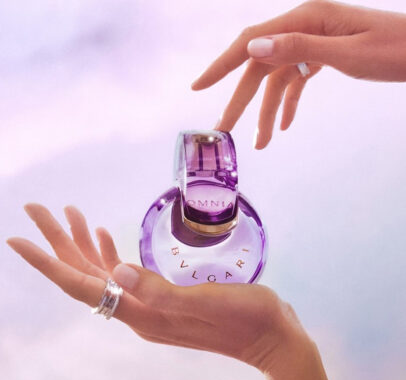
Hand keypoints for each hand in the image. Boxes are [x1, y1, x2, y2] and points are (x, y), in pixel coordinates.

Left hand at [7, 203, 335, 379]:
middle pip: (85, 275)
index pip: (82, 285)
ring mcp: (151, 304)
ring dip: (82, 244)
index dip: (48, 262)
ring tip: (68, 215)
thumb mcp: (206, 302)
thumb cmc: (246, 318)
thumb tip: (116, 271)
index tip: (18, 238)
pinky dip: (110, 253)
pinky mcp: (165, 297)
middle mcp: (139, 310)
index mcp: (143, 313)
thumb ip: (159, 292)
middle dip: (58, 242)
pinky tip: (105, 237)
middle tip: (38, 210)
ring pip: (103, 272)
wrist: (271, 337)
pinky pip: (126, 273)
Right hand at [192, 0, 405, 148]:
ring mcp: (312, 44)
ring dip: (268, 112)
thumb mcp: (346, 51)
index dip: (221, 66)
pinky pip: (296, 82)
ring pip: (278, 81)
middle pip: (260, 68)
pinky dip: (289, 104)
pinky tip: (286, 125)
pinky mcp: (322, 58)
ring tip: (261, 143)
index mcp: (306, 19)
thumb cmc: (395, 50)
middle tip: (224, 129)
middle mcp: (303, 29)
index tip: (199, 86)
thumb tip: (253, 49)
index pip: (252, 42)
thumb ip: (299, 48)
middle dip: (242, 102)